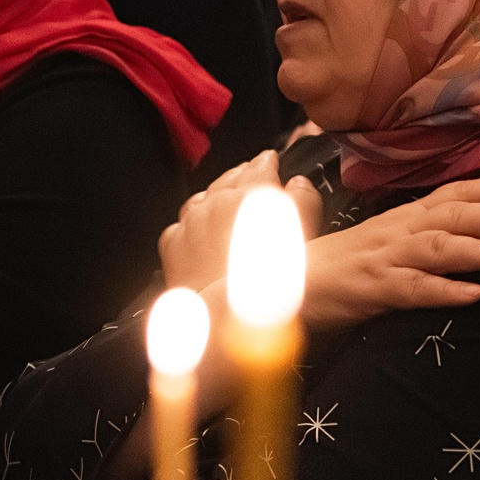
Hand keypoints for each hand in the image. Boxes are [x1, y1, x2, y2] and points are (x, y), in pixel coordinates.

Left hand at [158, 152, 318, 291]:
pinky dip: (192, 226)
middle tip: (253, 183)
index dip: (269, 162)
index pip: (261, 164)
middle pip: (231, 178)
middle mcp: (218, 201)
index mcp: (252, 192)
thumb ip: (304, 200)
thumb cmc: (270, 281)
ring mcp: (192, 221)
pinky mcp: (174, 244)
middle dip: (243, 178)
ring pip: (204, 199)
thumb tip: (298, 183)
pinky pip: (182, 226)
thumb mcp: (304, 232)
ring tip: (228, 208)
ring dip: (217, 200)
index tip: (272, 163)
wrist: (230, 317)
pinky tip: (201, 233)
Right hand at [298, 177, 479, 330]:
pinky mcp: (371, 289)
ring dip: (479, 249)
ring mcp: (384, 258)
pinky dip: (442, 290)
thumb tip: (470, 228)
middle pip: (452, 214)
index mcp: (404, 217)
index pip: (454, 194)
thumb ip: (423, 232)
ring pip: (437, 248)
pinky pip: (411, 289)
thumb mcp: (386, 240)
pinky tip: (473, 295)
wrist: (288, 284)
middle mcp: (398, 230)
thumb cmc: (342, 265)